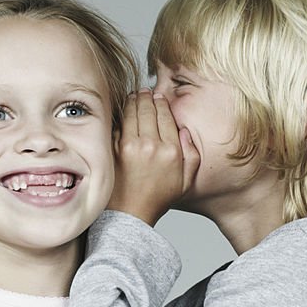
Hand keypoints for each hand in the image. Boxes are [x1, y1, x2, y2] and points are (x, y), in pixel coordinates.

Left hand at [109, 89, 198, 225]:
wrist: (131, 214)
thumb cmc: (158, 199)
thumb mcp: (186, 182)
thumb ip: (192, 155)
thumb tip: (185, 131)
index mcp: (171, 151)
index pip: (166, 116)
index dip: (162, 103)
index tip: (159, 98)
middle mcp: (151, 145)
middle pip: (148, 110)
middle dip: (146, 97)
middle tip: (145, 92)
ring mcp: (130, 146)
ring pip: (132, 112)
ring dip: (133, 101)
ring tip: (134, 96)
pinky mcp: (114, 149)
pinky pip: (117, 124)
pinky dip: (120, 115)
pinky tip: (122, 111)